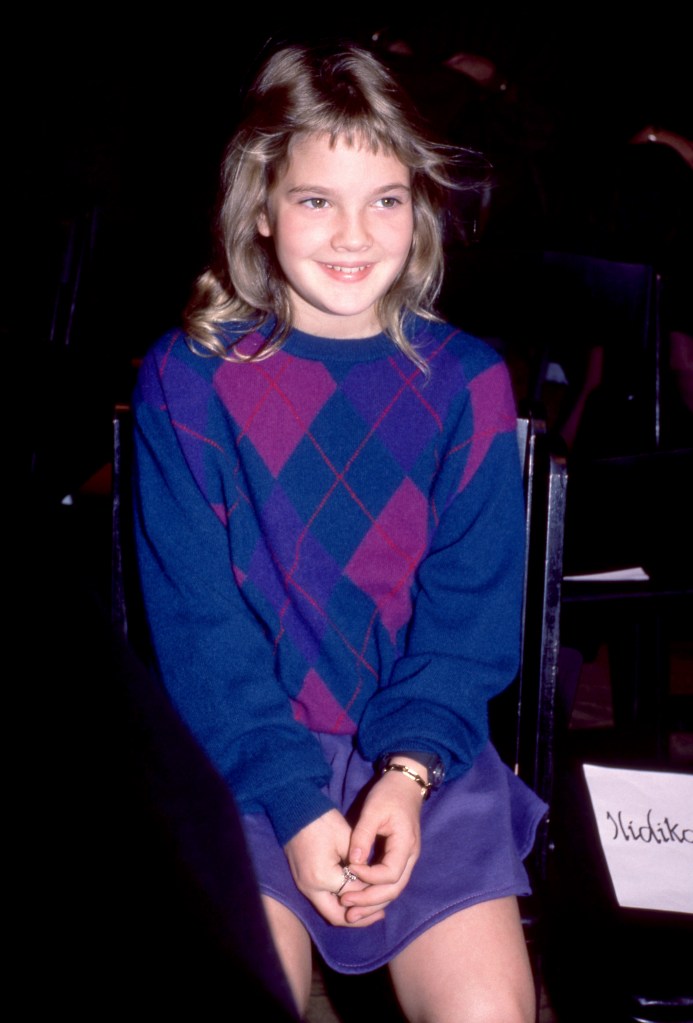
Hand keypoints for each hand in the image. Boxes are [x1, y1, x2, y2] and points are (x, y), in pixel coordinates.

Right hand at [283, 809, 375, 926]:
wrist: (295, 811)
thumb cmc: (323, 821)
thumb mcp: (347, 839)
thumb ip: (361, 865)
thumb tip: (372, 882)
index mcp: (323, 877)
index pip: (354, 895)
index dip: (372, 894)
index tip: (387, 891)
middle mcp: (311, 889)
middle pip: (338, 917)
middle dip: (360, 918)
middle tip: (381, 913)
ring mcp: (304, 887)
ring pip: (329, 912)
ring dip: (350, 912)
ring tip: (371, 908)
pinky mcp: (303, 883)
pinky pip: (323, 901)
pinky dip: (339, 903)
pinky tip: (355, 896)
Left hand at [341, 765, 424, 924]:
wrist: (405, 784)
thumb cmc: (389, 794)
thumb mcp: (373, 809)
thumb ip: (363, 836)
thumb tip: (353, 862)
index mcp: (406, 845)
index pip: (389, 874)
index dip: (369, 877)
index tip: (349, 868)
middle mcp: (410, 857)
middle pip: (393, 890)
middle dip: (369, 901)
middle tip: (346, 905)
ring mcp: (407, 860)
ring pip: (392, 890)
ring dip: (372, 903)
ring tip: (350, 912)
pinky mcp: (399, 859)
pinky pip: (390, 882)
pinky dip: (375, 893)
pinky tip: (359, 898)